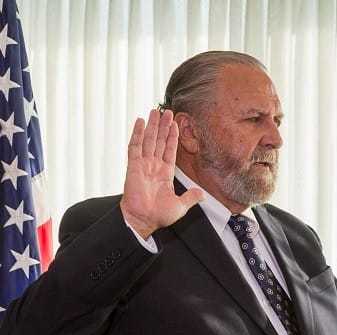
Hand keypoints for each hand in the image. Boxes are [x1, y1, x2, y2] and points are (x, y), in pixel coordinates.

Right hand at [121, 109, 202, 238]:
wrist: (144, 220)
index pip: (170, 150)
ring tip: (156, 111)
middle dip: (163, 126)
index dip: (172, 137)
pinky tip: (140, 122)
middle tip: (167, 111)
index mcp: (165, 173)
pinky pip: (135, 146)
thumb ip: (191, 197)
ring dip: (152, 126)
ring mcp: (143, 165)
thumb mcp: (181, 206)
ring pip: (148, 140)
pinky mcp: (133, 166)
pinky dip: (138, 134)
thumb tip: (203, 194)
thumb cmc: (159, 216)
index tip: (175, 124)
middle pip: (159, 141)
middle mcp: (154, 166)